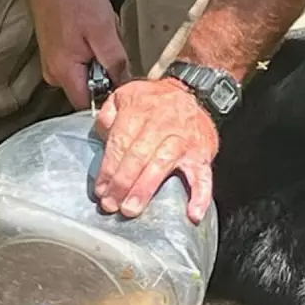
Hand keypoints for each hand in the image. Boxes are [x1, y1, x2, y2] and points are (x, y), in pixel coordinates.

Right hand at [29, 0, 127, 108]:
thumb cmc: (75, 1)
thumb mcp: (104, 30)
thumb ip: (115, 61)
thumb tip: (125, 85)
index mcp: (65, 72)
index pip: (89, 106)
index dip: (109, 100)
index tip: (124, 86)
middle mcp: (55, 76)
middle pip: (90, 93)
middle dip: (108, 76)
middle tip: (111, 50)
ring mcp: (55, 68)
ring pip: (88, 79)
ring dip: (101, 63)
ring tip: (101, 39)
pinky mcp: (58, 59)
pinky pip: (82, 67)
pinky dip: (93, 55)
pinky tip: (94, 38)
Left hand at [93, 77, 218, 222]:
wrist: (196, 91)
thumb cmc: (158, 100)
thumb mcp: (127, 94)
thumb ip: (109, 112)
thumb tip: (101, 131)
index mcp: (140, 111)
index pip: (120, 143)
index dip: (108, 169)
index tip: (101, 189)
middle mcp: (161, 126)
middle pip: (138, 157)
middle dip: (122, 183)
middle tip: (111, 204)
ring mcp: (183, 141)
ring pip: (162, 166)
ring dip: (145, 189)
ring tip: (132, 208)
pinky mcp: (201, 154)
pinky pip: (203, 176)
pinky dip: (201, 195)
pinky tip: (193, 213)